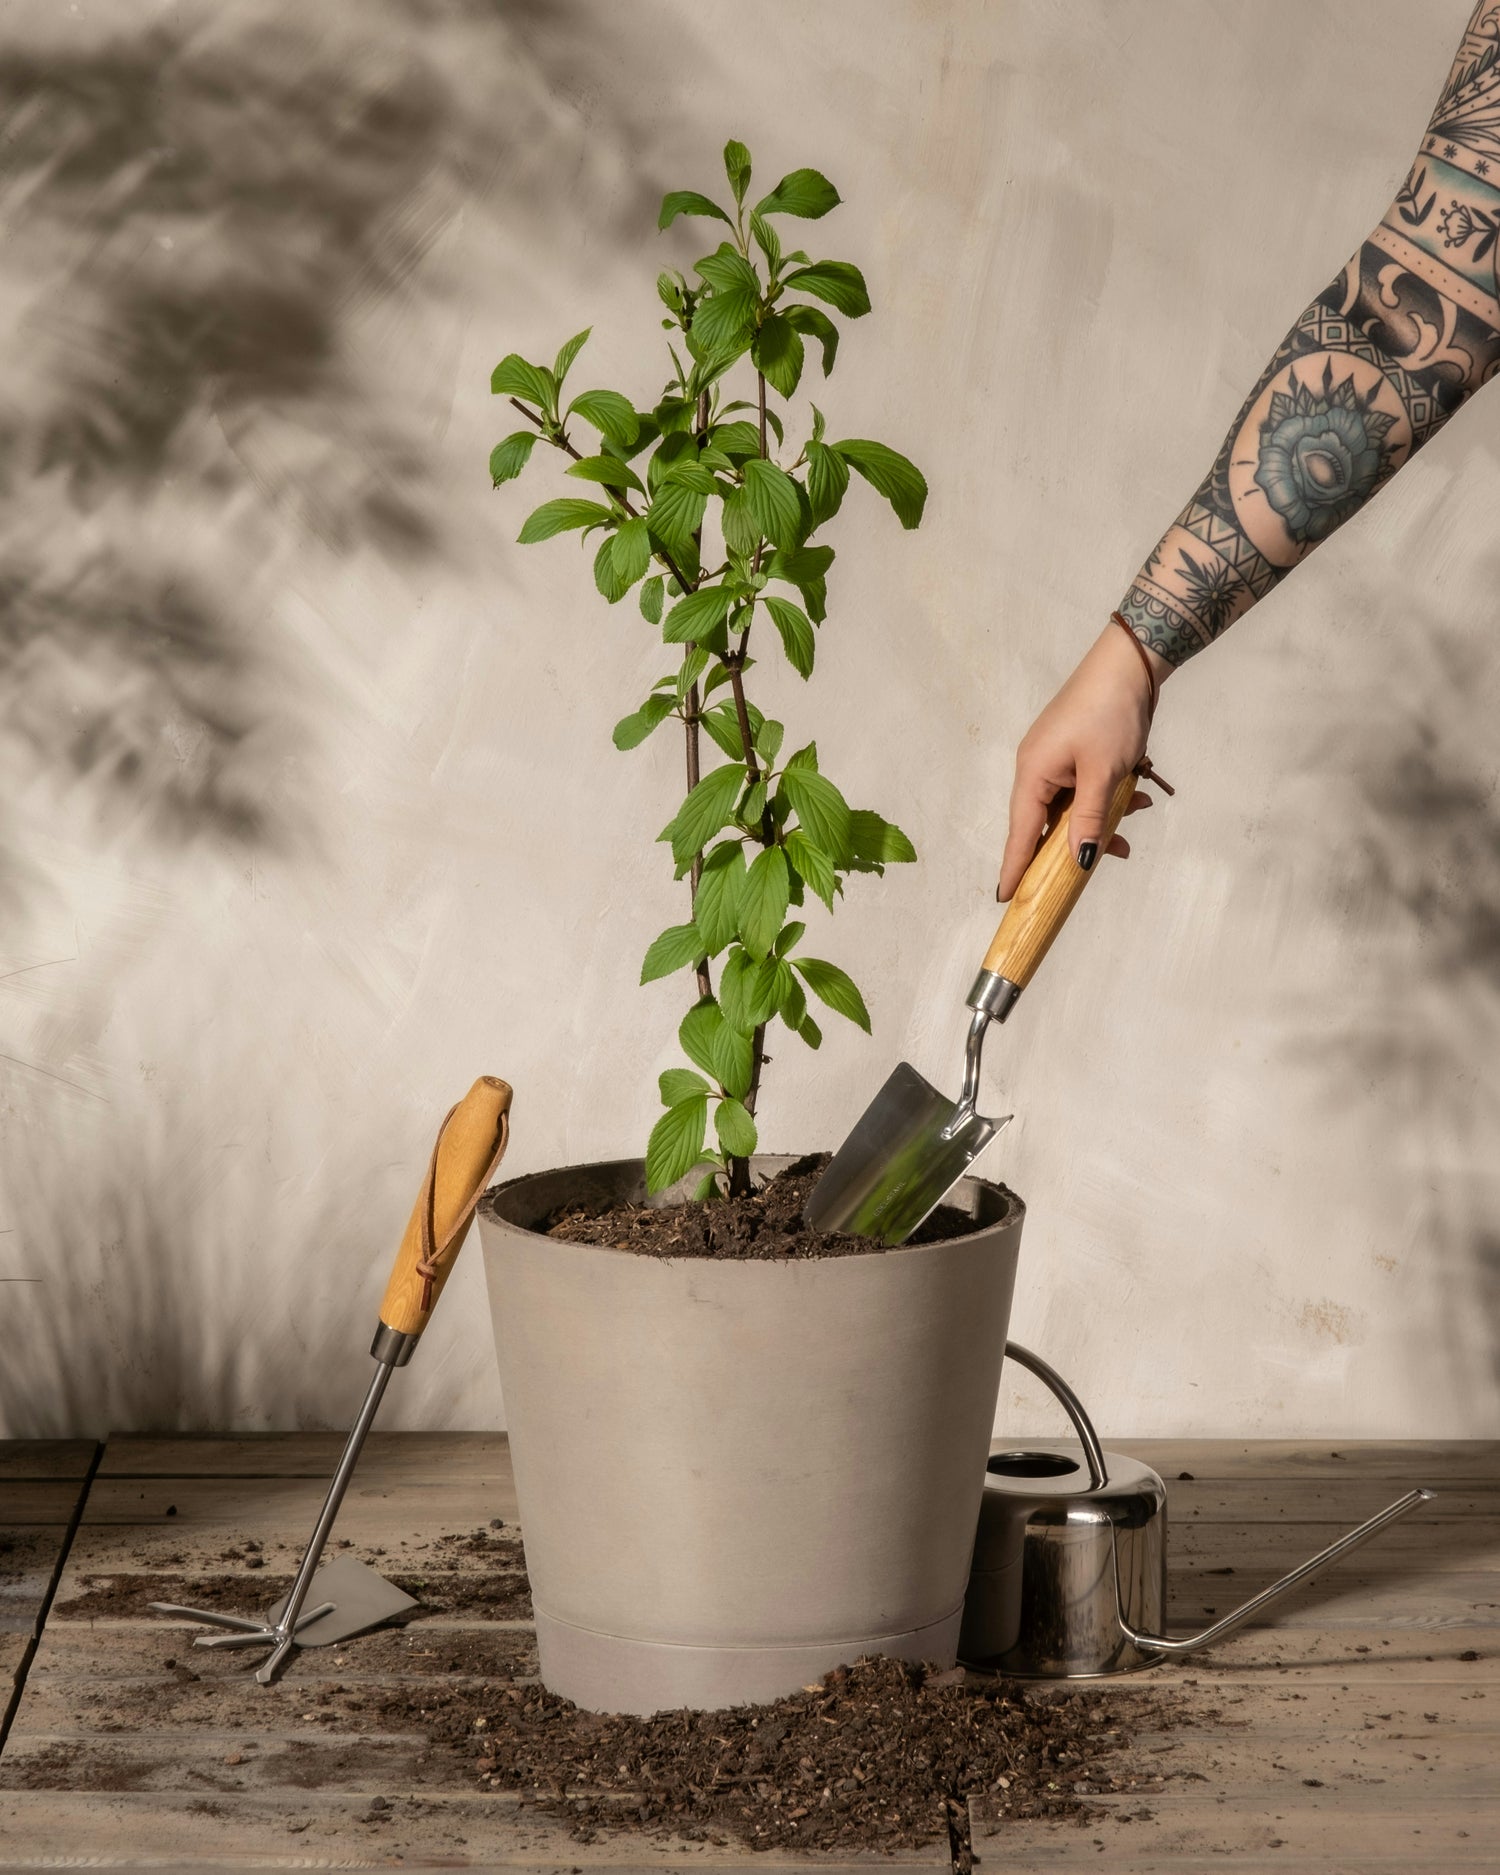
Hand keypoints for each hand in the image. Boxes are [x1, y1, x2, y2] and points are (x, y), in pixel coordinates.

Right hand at [996, 621, 1170, 902]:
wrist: (1129, 663)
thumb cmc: (1110, 713)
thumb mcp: (1104, 773)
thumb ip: (1089, 820)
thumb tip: (1078, 862)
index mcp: (1033, 775)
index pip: (1020, 834)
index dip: (1014, 868)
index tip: (1005, 899)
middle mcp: (1037, 769)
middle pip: (1046, 825)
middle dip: (1075, 846)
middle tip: (1097, 867)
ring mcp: (1056, 760)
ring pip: (1072, 808)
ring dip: (1101, 820)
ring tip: (1132, 824)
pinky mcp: (1075, 753)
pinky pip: (1085, 790)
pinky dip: (1108, 799)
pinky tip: (1138, 796)